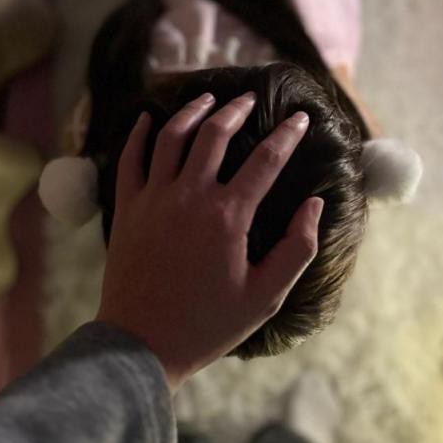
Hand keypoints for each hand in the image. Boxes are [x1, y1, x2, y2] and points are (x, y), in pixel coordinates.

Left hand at [97, 92, 322, 392]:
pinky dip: (139, 134)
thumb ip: (297, 248)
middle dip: (236, 109)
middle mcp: (190, 197)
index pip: (267, 160)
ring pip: (172, 137)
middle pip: (216, 134)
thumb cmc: (208, 324)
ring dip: (193, 112)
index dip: (288, 134)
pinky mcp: (128, 208)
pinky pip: (130, 159)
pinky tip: (148, 118)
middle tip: (250, 98)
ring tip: (209, 98)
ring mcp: (154, 199)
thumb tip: (315, 205)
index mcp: (229, 216)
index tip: (300, 117)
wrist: (141, 344)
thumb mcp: (265, 296)